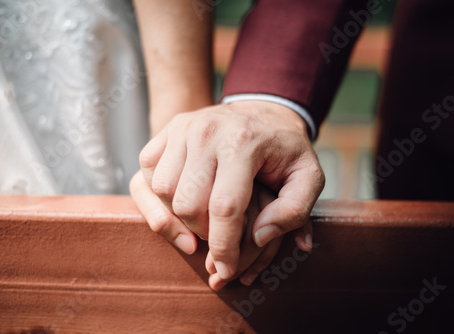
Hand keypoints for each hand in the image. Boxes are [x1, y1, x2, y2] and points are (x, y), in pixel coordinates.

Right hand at [138, 100, 323, 278]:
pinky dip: (158, 199)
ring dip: (180, 217)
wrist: (263, 112)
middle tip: (220, 235)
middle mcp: (206, 131)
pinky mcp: (165, 133)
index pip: (224, 207)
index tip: (227, 269)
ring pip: (162, 192)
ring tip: (204, 220)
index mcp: (243, 142)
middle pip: (188, 204)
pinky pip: (144, 176)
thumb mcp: (309, 177)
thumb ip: (295, 211)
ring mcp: (182, 129)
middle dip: (203, 233)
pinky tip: (182, 202)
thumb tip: (260, 237)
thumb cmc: (285, 150)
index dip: (224, 246)